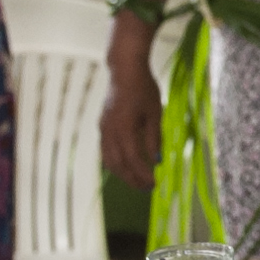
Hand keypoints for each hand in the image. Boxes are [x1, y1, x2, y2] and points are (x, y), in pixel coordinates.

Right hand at [100, 56, 164, 190]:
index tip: (155, 183)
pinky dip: (115, 163)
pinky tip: (125, 167)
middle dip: (133, 179)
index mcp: (124, 128)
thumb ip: (153, 138)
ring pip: (109, 160)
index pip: (132, 159)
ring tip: (137, 182)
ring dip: (123, 174)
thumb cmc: (143, 88)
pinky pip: (105, 151)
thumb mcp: (154, 113)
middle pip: (118, 164)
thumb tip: (156, 161)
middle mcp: (109, 131)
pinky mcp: (102, 126)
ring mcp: (103, 128)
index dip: (143, 174)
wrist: (124, 70)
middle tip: (148, 188)